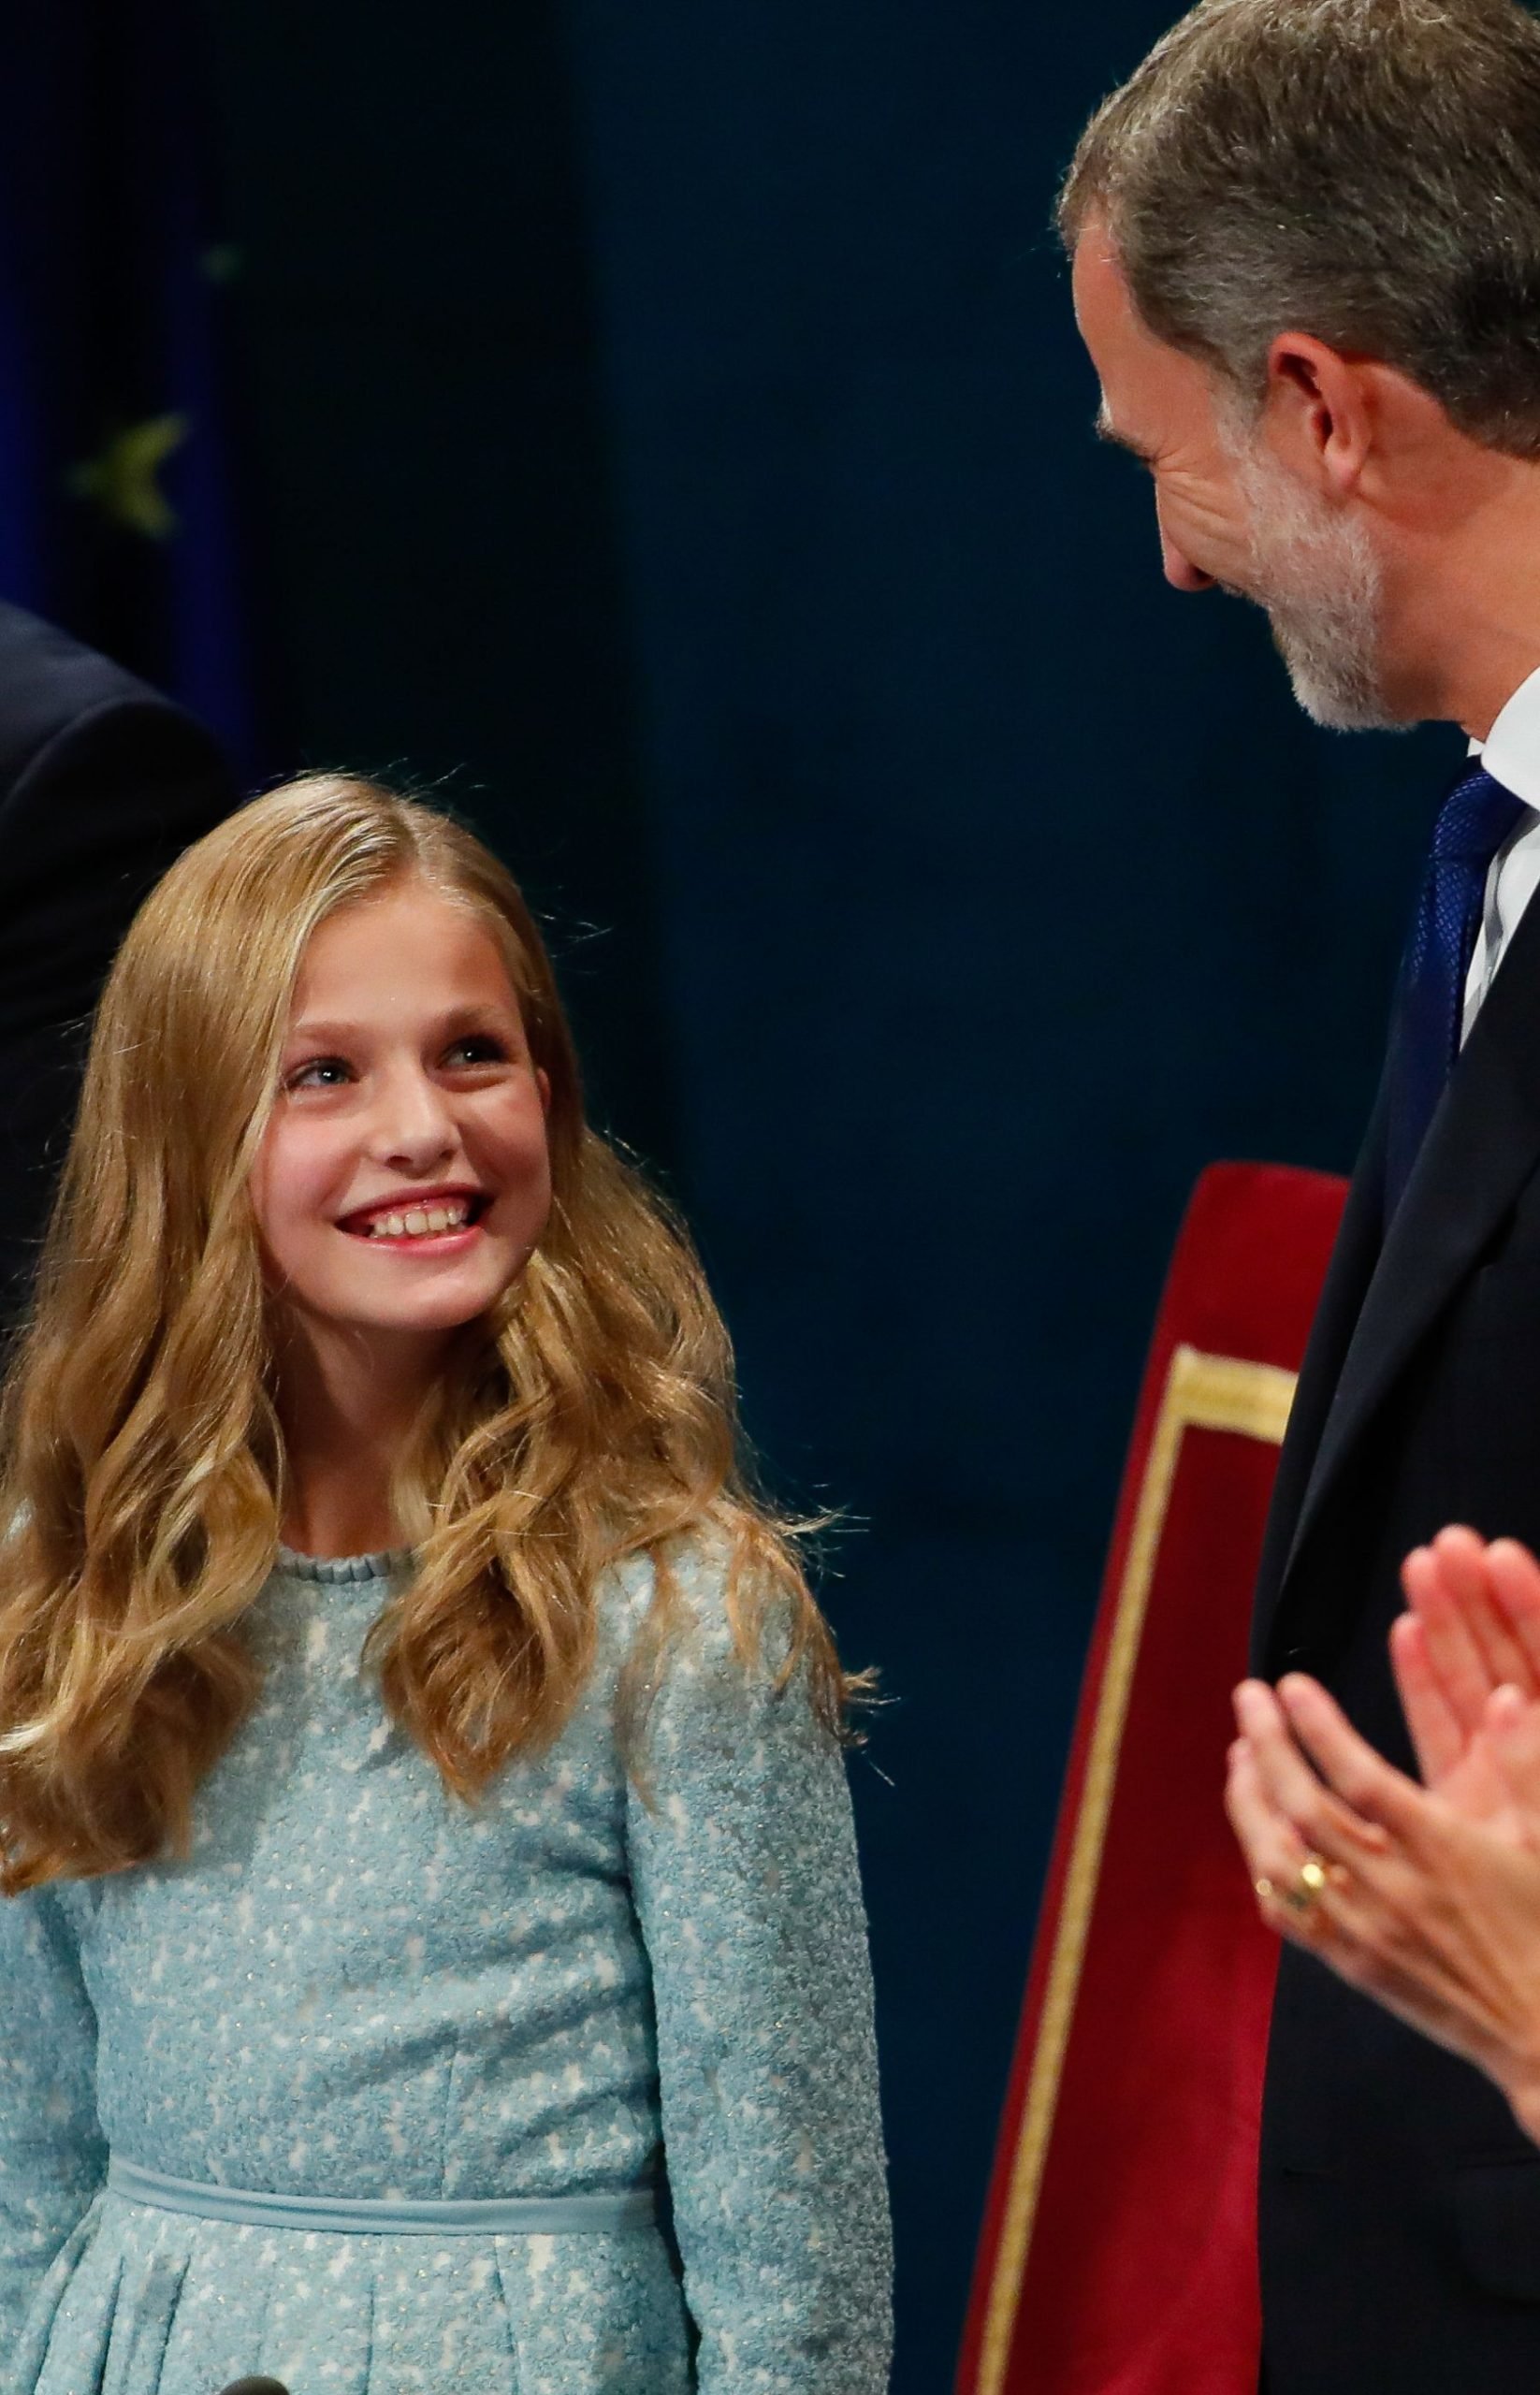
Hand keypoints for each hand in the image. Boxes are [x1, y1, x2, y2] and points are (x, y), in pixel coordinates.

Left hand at [1226, 1672, 1539, 2141]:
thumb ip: (1524, 1768)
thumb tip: (1506, 1696)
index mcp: (1441, 1848)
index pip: (1358, 1773)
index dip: (1317, 1726)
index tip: (1290, 1684)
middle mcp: (1393, 1885)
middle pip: (1303, 1805)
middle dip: (1267, 1742)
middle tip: (1247, 1695)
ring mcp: (1365, 1928)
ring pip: (1280, 1859)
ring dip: (1249, 1801)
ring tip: (1241, 1757)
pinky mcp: (1353, 1964)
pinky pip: (1287, 1914)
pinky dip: (1263, 1867)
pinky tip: (1259, 1834)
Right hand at [1394, 1528, 1539, 1813]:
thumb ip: (1532, 1769)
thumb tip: (1508, 1703)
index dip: (1528, 1602)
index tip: (1499, 1555)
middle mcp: (1530, 1742)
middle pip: (1507, 1653)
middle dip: (1478, 1594)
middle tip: (1450, 1541)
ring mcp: (1495, 1766)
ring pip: (1468, 1677)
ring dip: (1443, 1621)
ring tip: (1418, 1565)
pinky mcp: (1458, 1793)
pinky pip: (1437, 1723)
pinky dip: (1418, 1677)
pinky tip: (1404, 1632)